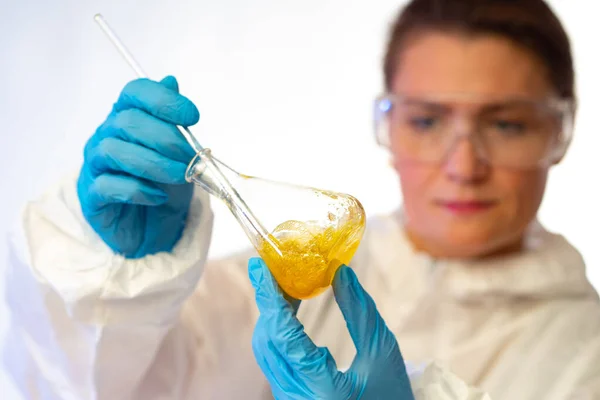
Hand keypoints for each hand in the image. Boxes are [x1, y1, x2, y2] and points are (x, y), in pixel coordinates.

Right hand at [77, 76, 198, 257]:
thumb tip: (171, 80)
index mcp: (126, 119)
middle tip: (190, 157)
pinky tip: (158, 196)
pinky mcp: (92, 197)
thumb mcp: (180, 153)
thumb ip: (174, 121)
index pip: (134, 93)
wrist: (155, 230)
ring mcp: (95, 166)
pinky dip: (138, 190)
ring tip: (181, 177)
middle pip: (127, 122)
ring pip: (114, 151)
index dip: (163, 100)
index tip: (192, 117)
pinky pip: (107, 186)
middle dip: (165, 138)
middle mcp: (106, 136)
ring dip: (155, 164)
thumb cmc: (165, 186)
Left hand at [248, 258, 414, 399]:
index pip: (284, 335)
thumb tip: (339, 271)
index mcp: (321, 387)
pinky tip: (292, 308)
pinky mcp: (290, 395)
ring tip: (287, 281)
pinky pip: (275, 357)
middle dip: (270, 300)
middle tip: (279, 266)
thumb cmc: (392, 396)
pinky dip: (280, 329)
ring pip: (267, 348)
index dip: (270, 297)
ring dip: (274, 312)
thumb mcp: (383, 351)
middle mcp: (297, 395)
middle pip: (268, 339)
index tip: (259, 266)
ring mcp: (289, 398)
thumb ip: (360, 311)